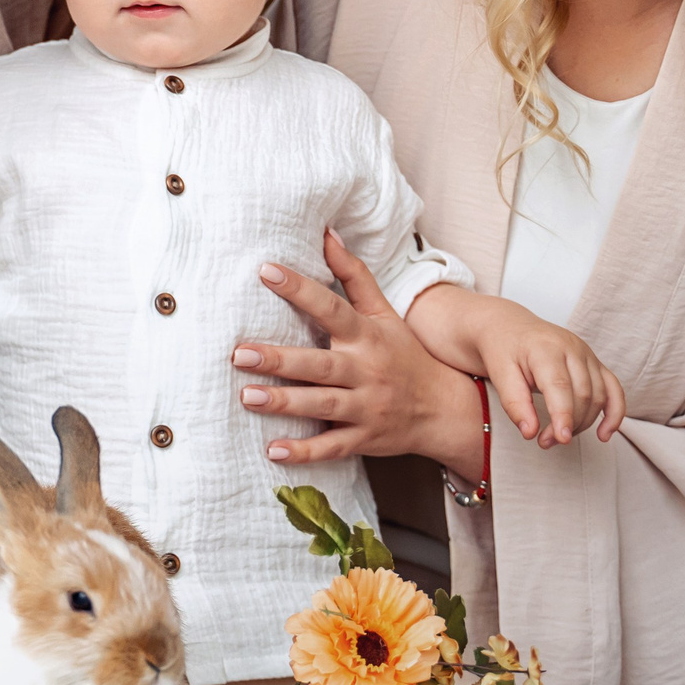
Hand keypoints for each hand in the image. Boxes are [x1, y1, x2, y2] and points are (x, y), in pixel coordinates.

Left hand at [232, 229, 485, 477]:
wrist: (445, 409)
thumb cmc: (406, 354)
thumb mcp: (385, 313)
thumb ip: (354, 274)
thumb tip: (326, 232)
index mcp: (367, 336)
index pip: (331, 307)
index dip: (300, 288)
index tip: (266, 271)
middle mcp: (366, 371)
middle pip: (319, 364)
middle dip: (279, 359)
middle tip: (239, 353)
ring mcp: (366, 408)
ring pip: (322, 405)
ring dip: (285, 403)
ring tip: (247, 396)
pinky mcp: (365, 438)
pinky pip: (332, 447)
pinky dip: (305, 452)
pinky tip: (273, 451)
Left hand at [407, 285, 626, 446]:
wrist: (507, 326)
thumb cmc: (501, 349)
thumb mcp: (499, 374)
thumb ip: (514, 403)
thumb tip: (530, 432)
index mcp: (545, 347)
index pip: (560, 386)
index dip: (564, 415)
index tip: (562, 439)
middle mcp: (571, 347)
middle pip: (582, 394)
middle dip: (568, 424)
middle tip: (545, 442)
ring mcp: (586, 353)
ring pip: (598, 396)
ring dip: (584, 423)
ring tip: (558, 437)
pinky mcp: (593, 362)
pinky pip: (614, 389)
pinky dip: (615, 413)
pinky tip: (605, 434)